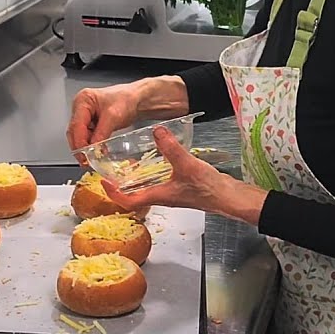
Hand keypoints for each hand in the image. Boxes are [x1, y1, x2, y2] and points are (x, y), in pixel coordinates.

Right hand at [66, 84, 141, 152]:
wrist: (136, 100)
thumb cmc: (126, 100)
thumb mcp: (113, 117)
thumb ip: (101, 133)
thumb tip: (93, 148)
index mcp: (83, 100)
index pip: (76, 125)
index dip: (79, 142)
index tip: (84, 155)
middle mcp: (80, 107)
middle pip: (74, 131)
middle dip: (79, 147)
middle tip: (85, 161)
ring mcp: (84, 115)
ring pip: (79, 135)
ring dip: (85, 147)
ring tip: (92, 158)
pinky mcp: (90, 122)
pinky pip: (87, 136)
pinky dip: (91, 145)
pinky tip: (97, 152)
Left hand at [102, 127, 266, 223]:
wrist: (230, 197)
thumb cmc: (210, 189)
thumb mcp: (187, 165)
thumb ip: (171, 148)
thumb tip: (157, 132)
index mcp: (159, 196)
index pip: (128, 201)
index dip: (113, 194)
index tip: (104, 182)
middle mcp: (162, 197)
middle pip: (134, 196)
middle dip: (121, 185)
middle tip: (112, 171)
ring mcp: (171, 193)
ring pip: (146, 189)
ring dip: (136, 180)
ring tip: (128, 164)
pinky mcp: (180, 188)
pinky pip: (158, 183)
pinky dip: (151, 174)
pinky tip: (156, 160)